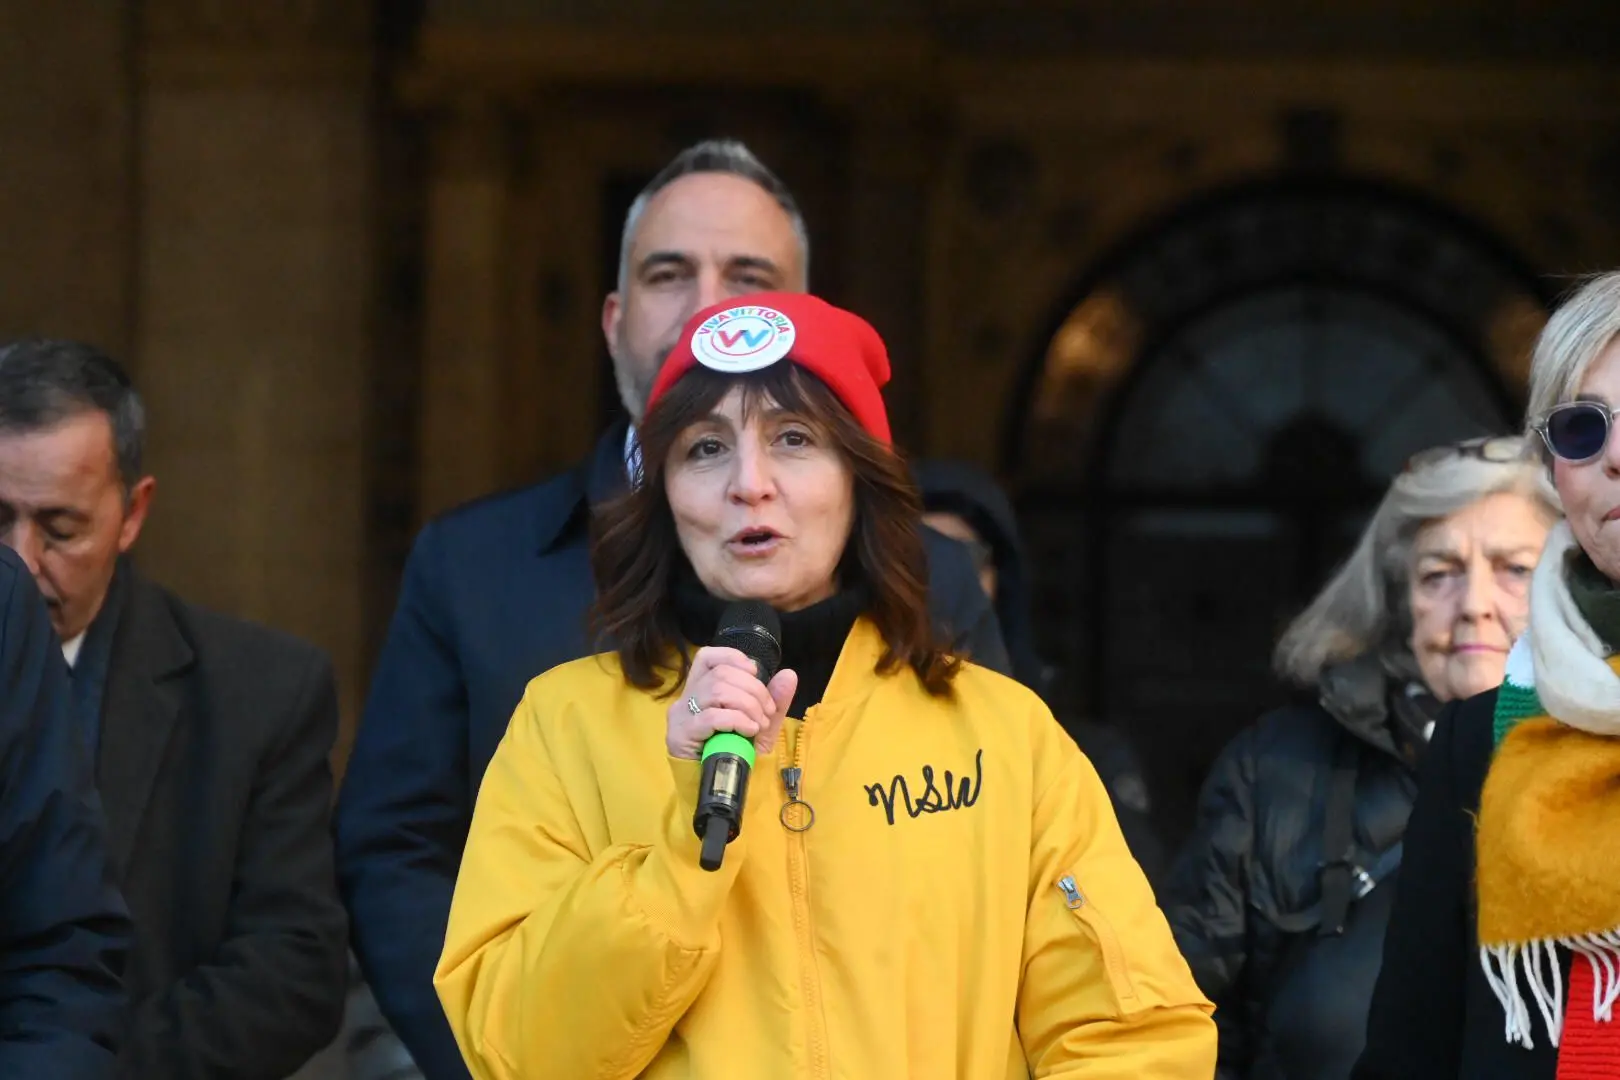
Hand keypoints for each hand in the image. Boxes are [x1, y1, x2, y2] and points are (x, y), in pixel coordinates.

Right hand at [667, 647, 797, 759]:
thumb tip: (789, 674)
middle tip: (766, 712)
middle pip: (720, 674)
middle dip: (752, 689)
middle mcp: (685, 698)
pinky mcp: (680, 734)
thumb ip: (774, 701)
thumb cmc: (735, 754)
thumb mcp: (761, 724)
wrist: (721, 787)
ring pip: (716, 691)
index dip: (733, 658)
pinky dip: (737, 720)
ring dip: (747, 705)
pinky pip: (712, 716)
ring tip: (759, 724)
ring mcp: (681, 716)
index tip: (755, 673)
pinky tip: (749, 730)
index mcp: (700, 689)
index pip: (707, 657)